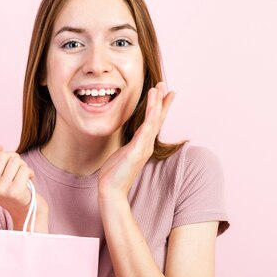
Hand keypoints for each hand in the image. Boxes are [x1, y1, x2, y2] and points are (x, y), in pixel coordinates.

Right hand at [0, 144, 48, 231]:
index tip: (0, 149)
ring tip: (21, 174)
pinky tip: (28, 178)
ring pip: (15, 161)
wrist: (24, 210)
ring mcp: (1, 190)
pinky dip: (29, 172)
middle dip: (12, 157)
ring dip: (22, 164)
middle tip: (16, 166)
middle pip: (2, 156)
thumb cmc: (10, 189)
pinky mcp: (15, 192)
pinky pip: (24, 169)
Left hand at [98, 82, 175, 200]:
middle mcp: (146, 145)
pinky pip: (146, 130)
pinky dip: (151, 117)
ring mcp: (143, 148)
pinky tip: (154, 106)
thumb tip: (129, 141)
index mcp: (142, 145)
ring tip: (158, 88)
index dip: (160, 107)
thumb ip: (129, 145)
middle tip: (165, 85)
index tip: (165, 94)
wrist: (111, 191)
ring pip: (153, 121)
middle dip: (161, 101)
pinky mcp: (138, 151)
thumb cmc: (114, 174)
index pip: (153, 123)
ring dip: (156, 104)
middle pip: (157, 119)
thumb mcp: (122, 154)